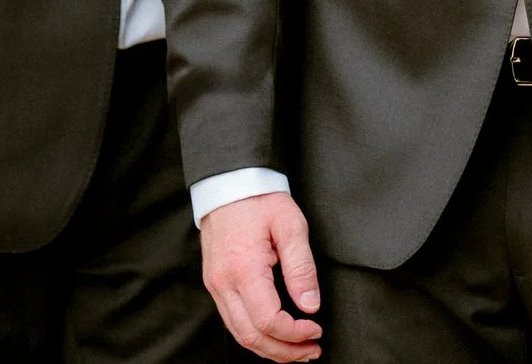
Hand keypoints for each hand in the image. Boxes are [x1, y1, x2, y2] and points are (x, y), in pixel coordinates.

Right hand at [200, 192, 323, 360]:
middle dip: (283, 351)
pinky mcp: (215, 284)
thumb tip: (311, 305)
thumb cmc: (261, 200)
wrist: (228, 184)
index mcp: (243, 269)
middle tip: (310, 351)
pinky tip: (275, 335)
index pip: (268, 321)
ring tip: (297, 350)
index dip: (294, 334)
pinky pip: (233, 321)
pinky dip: (255, 335)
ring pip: (239, 334)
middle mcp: (223, 283)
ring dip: (269, 348)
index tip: (316, 330)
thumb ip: (302, 268)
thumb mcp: (291, 226)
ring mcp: (215, 285)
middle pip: (251, 337)